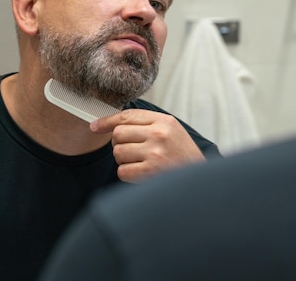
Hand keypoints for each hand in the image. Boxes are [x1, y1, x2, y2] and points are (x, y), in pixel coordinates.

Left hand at [90, 109, 205, 182]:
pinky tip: (141, 173)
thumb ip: (147, 123)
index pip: (127, 116)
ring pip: (118, 152)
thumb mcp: (171, 130)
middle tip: (131, 150)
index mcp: (164, 121)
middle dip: (119, 143)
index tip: (96, 126)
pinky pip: (122, 171)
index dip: (107, 121)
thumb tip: (112, 124)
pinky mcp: (150, 172)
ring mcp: (154, 153)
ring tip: (140, 162)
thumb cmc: (183, 155)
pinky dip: (128, 173)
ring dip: (124, 160)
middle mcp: (159, 135)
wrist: (199, 180)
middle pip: (118, 134)